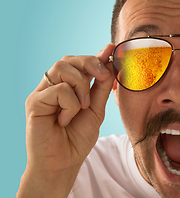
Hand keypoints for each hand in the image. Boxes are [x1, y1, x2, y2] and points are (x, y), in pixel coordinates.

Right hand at [17, 43, 114, 197]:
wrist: (63, 163)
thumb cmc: (77, 138)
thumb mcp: (96, 109)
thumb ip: (101, 87)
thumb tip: (110, 62)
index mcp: (67, 87)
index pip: (79, 63)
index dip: (96, 55)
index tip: (112, 48)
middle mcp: (52, 87)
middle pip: (68, 59)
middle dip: (90, 63)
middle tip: (103, 76)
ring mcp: (42, 93)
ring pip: (62, 68)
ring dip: (81, 85)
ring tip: (84, 106)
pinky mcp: (34, 102)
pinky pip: (58, 89)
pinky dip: (71, 104)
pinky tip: (66, 119)